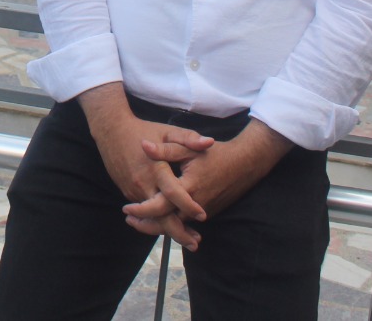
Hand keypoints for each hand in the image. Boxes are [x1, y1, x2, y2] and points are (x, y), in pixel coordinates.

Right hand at [80, 92, 212, 248]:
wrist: (111, 131)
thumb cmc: (143, 130)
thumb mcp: (167, 131)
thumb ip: (188, 138)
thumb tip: (210, 143)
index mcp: (156, 168)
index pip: (173, 193)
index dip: (188, 206)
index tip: (203, 216)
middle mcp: (144, 183)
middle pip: (161, 215)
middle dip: (178, 232)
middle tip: (195, 244)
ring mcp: (134, 190)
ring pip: (152, 217)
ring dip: (168, 230)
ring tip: (187, 239)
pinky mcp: (128, 191)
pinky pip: (144, 211)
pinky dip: (156, 221)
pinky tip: (169, 227)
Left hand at [123, 121, 292, 236]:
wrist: (244, 163)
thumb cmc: (215, 153)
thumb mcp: (188, 147)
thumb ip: (165, 149)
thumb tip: (143, 145)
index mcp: (188, 188)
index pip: (161, 207)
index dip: (142, 210)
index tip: (126, 209)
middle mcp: (196, 206)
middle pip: (167, 223)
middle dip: (146, 224)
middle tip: (128, 220)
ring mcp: (203, 212)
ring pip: (176, 225)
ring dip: (157, 226)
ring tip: (138, 222)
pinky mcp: (207, 213)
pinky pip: (186, 222)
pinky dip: (172, 223)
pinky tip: (158, 219)